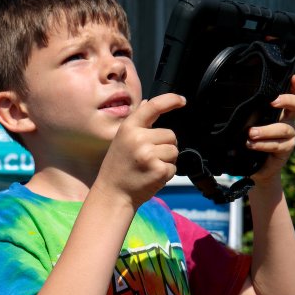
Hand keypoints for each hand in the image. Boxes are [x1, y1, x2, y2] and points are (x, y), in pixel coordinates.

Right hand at [94, 92, 185, 208]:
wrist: (113, 194)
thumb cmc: (118, 168)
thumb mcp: (122, 139)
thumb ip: (138, 121)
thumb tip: (148, 102)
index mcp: (129, 128)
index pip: (154, 106)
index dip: (171, 100)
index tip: (182, 101)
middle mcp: (138, 138)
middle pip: (171, 135)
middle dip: (166, 146)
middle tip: (148, 158)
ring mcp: (149, 154)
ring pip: (174, 150)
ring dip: (167, 160)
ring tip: (149, 167)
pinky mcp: (158, 169)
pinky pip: (174, 167)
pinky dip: (166, 173)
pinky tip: (151, 176)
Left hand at [247, 75, 294, 183]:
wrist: (256, 167)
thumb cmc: (252, 140)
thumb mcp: (250, 124)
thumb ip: (250, 115)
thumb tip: (234, 103)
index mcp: (282, 111)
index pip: (293, 94)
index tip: (294, 77)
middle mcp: (289, 120)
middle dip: (286, 100)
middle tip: (272, 102)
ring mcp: (290, 135)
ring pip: (283, 129)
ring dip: (266, 130)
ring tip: (251, 134)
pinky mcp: (286, 149)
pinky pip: (277, 145)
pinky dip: (263, 144)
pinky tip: (252, 144)